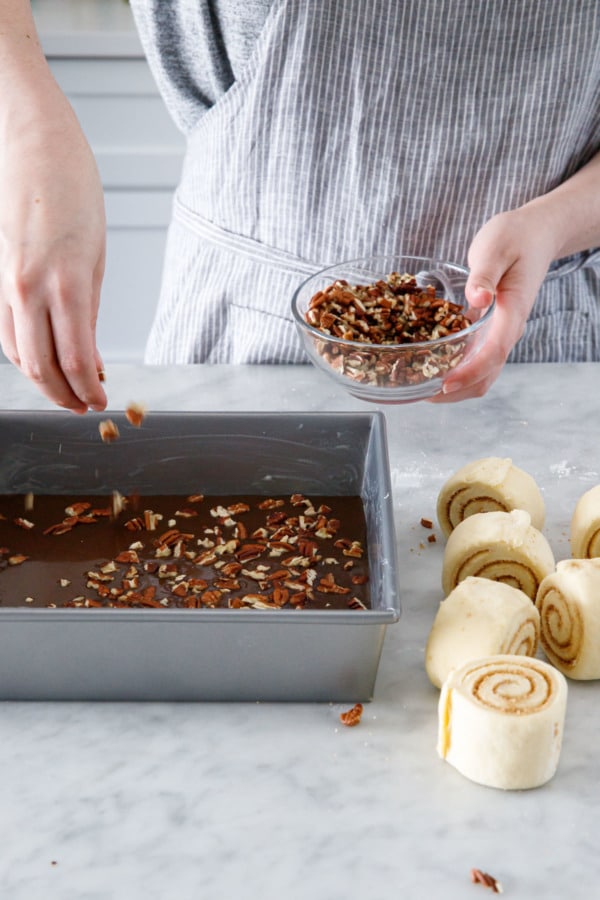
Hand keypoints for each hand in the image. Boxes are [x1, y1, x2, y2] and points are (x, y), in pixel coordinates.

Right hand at [0, 79, 107, 412]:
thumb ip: (90, 310)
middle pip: (42, 367)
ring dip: (43, 381)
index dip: (89, 390)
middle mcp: (29, 288)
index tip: (102, 401)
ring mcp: (5, 282)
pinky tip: (41, 360)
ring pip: (19, 353)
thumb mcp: (98, 254)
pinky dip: (23, 353)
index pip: (77, 360)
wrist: (28, 137)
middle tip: (85, 407)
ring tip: (66, 392)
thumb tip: (91, 355)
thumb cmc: (72, 187)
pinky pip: (5, 328)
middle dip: (65, 396)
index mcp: (67, 283)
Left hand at [431, 205, 557, 402]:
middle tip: (422, 393)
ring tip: (421, 386)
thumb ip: (484, 275)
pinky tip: (429, 366)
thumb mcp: (496, 249)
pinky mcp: (490, 330)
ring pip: (482, 372)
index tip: (445, 384)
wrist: (534, 235)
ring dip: (455, 385)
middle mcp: (507, 330)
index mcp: (512, 313)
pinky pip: (475, 358)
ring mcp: (500, 333)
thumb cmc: (515, 238)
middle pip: (487, 375)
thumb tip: (477, 299)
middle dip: (457, 390)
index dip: (469, 372)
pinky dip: (455, 369)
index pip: (494, 353)